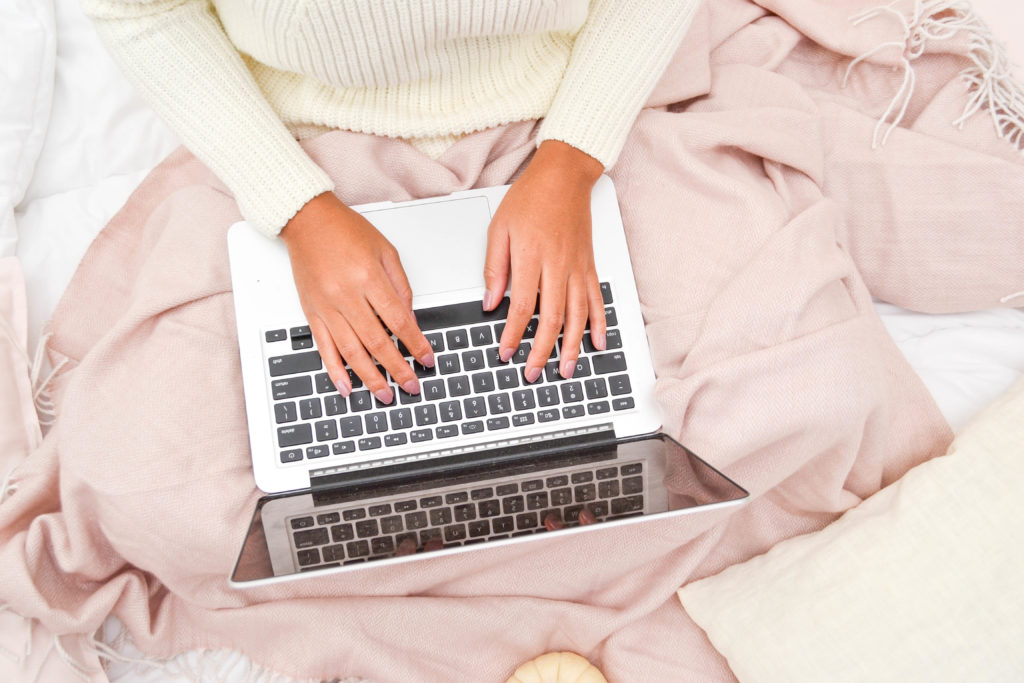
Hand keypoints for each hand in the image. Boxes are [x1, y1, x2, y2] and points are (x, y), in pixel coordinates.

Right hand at [280, 192, 433, 403]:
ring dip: (370, 378)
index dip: (416, 344)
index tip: (427, 360)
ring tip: (385, 394)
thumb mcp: (385, 250)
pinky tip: (346, 387)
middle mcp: (346, 295)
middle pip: (377, 342)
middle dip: (397, 369)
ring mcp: (326, 306)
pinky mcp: (311, 312)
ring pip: (351, 351)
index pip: (399, 321)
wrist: (306, 220)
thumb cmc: (346, 231)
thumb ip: (400, 286)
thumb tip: (410, 320)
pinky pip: (323, 347)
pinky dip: (334, 370)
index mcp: (369, 277)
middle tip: (411, 386)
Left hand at [482, 140, 607, 382]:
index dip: (513, 334)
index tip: (506, 352)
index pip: (521, 307)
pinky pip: (596, 299)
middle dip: (541, 351)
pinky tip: (597, 342)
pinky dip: (598, 323)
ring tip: (565, 369)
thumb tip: (490, 301)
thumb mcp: (499, 228)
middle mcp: (558, 265)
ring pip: (578, 315)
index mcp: (531, 256)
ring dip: (572, 346)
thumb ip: (495, 267)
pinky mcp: (589, 265)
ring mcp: (577, 266)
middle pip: (552, 318)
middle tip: (532, 373)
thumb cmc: (530, 198)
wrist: (565, 175)